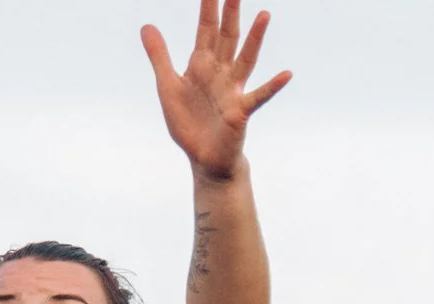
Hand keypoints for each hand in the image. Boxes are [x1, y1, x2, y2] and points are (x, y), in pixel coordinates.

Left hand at [141, 0, 290, 180]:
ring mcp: (233, 90)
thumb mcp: (167, 86)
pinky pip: (258, 96)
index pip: (206, 29)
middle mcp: (220, 72)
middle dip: (230, 12)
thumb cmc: (189, 123)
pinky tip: (286, 74)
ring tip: (264, 14)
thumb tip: (146, 25)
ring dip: (255, 38)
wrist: (204, 158)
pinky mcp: (240, 111)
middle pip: (227, 36)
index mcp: (201, 64)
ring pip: (245, 58)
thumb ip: (159, 56)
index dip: (208, 7)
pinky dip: (272, 86)